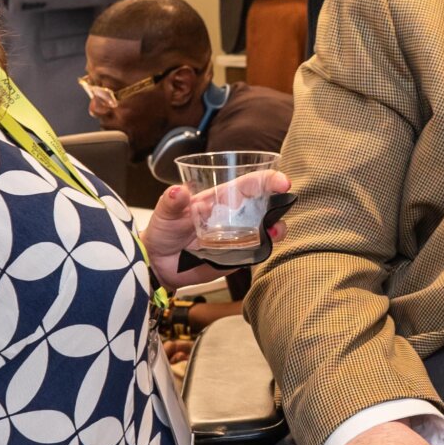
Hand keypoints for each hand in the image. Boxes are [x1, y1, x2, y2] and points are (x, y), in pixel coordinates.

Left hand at [140, 171, 289, 287]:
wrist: (158, 264)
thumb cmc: (163, 231)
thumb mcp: (164, 213)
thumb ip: (172, 203)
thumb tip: (179, 191)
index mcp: (220, 200)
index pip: (249, 185)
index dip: (268, 180)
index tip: (282, 182)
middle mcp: (234, 217)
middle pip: (265, 206)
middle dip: (280, 204)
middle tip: (284, 204)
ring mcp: (238, 238)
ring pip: (267, 230)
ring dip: (276, 228)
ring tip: (274, 231)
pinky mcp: (237, 258)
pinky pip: (257, 253)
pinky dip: (265, 249)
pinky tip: (264, 247)